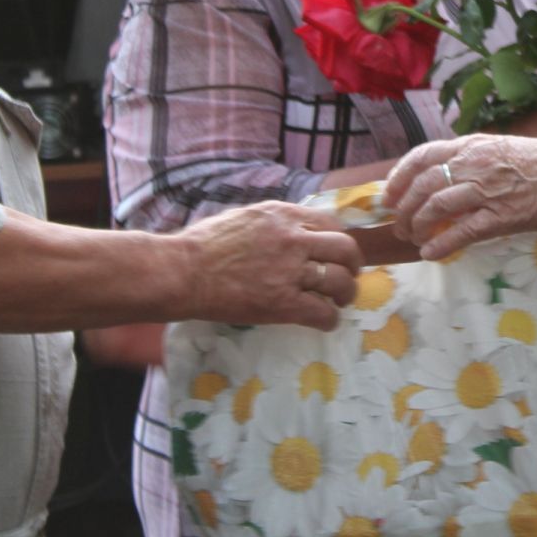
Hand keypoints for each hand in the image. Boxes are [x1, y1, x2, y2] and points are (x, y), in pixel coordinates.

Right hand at [174, 202, 361, 329]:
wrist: (183, 271)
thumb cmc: (204, 244)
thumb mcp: (246, 217)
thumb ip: (275, 222)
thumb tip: (295, 230)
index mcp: (283, 215)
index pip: (333, 224)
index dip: (339, 241)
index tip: (336, 254)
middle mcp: (293, 239)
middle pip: (346, 250)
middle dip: (353, 265)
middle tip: (347, 276)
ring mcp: (290, 272)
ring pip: (341, 282)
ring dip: (345, 294)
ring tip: (338, 301)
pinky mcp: (283, 304)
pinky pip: (323, 313)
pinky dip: (329, 320)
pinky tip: (323, 321)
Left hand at [381, 133, 536, 259]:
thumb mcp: (496, 148)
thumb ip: (467, 159)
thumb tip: (439, 175)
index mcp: (469, 146)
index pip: (421, 157)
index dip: (399, 178)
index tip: (389, 195)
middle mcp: (472, 165)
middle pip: (422, 186)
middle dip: (403, 208)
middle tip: (399, 225)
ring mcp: (486, 191)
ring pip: (436, 208)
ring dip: (417, 226)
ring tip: (412, 238)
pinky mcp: (501, 216)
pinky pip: (463, 232)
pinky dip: (441, 244)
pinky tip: (430, 253)